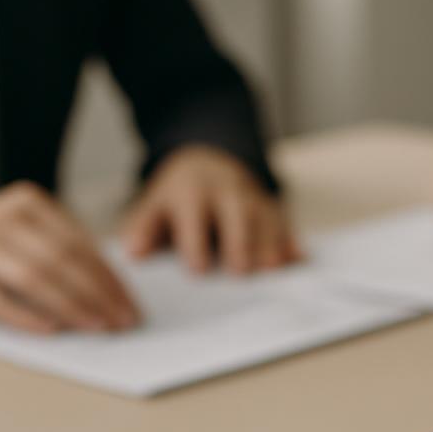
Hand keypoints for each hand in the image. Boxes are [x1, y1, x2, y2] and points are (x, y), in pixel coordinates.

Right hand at [0, 182, 138, 332]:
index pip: (80, 245)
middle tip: (123, 323)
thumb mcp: (15, 230)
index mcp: (27, 203)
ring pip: (36, 280)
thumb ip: (54, 249)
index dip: (110, 279)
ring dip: (74, 308)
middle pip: (64, 261)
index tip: (131, 306)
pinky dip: (28, 318)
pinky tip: (53, 332)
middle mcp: (4, 220)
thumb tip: (108, 292)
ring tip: (99, 329)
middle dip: (100, 296)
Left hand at [123, 145, 300, 273]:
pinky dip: (292, 240)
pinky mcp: (272, 208)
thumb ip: (144, 229)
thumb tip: (133, 253)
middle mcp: (227, 193)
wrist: (208, 160)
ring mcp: (253, 199)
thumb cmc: (179, 196)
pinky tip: (299, 259)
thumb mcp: (155, 204)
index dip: (195, 242)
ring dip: (270, 243)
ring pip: (265, 219)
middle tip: (242, 272)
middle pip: (237, 215)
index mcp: (193, 193)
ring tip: (273, 270)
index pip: (194, 217)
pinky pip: (285, 223)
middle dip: (240, 241)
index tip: (198, 269)